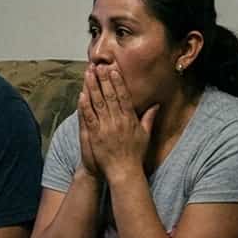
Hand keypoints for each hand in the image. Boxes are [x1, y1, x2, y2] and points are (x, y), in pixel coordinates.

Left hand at [80, 65, 156, 181]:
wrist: (124, 171)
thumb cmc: (135, 154)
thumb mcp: (145, 135)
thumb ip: (149, 118)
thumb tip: (156, 104)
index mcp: (130, 120)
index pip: (123, 96)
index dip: (118, 81)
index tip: (113, 69)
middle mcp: (118, 121)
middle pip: (110, 96)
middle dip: (103, 79)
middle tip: (98, 66)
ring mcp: (105, 128)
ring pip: (98, 103)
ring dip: (92, 87)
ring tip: (88, 74)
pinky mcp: (95, 135)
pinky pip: (89, 117)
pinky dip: (85, 105)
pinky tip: (81, 94)